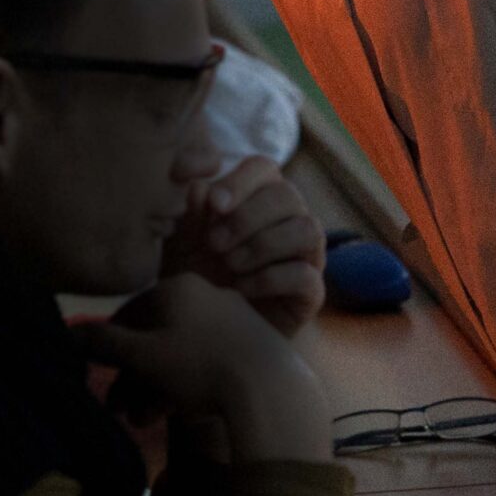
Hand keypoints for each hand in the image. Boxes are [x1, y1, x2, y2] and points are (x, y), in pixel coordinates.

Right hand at [73, 273, 328, 462]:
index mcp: (177, 287)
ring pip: (181, 353)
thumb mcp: (142, 356)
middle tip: (120, 410)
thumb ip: (103, 343)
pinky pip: (207, 360)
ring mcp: (232, 319)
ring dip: (156, 387)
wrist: (269, 388)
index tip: (101, 376)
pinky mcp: (252, 345)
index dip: (109, 346)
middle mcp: (205, 294)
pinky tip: (177, 411)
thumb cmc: (197, 364)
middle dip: (133, 376)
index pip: (130, 312)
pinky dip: (187, 384)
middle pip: (156, 336)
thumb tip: (68, 332)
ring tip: (144, 421)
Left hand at [165, 156, 324, 335]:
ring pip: (307, 229)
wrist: (208, 328)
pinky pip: (306, 275)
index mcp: (260, 196)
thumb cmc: (198, 272)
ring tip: (230, 264)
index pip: (264, 168)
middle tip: (214, 243)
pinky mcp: (311, 292)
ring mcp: (307, 255)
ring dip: (263, 245)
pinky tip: (241, 287)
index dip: (241, 181)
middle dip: (248, 217)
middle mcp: (290, 219)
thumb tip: (200, 187)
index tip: (214, 204)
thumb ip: (190, 213)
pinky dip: (270, 278)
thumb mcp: (184, 241)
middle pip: (288, 196)